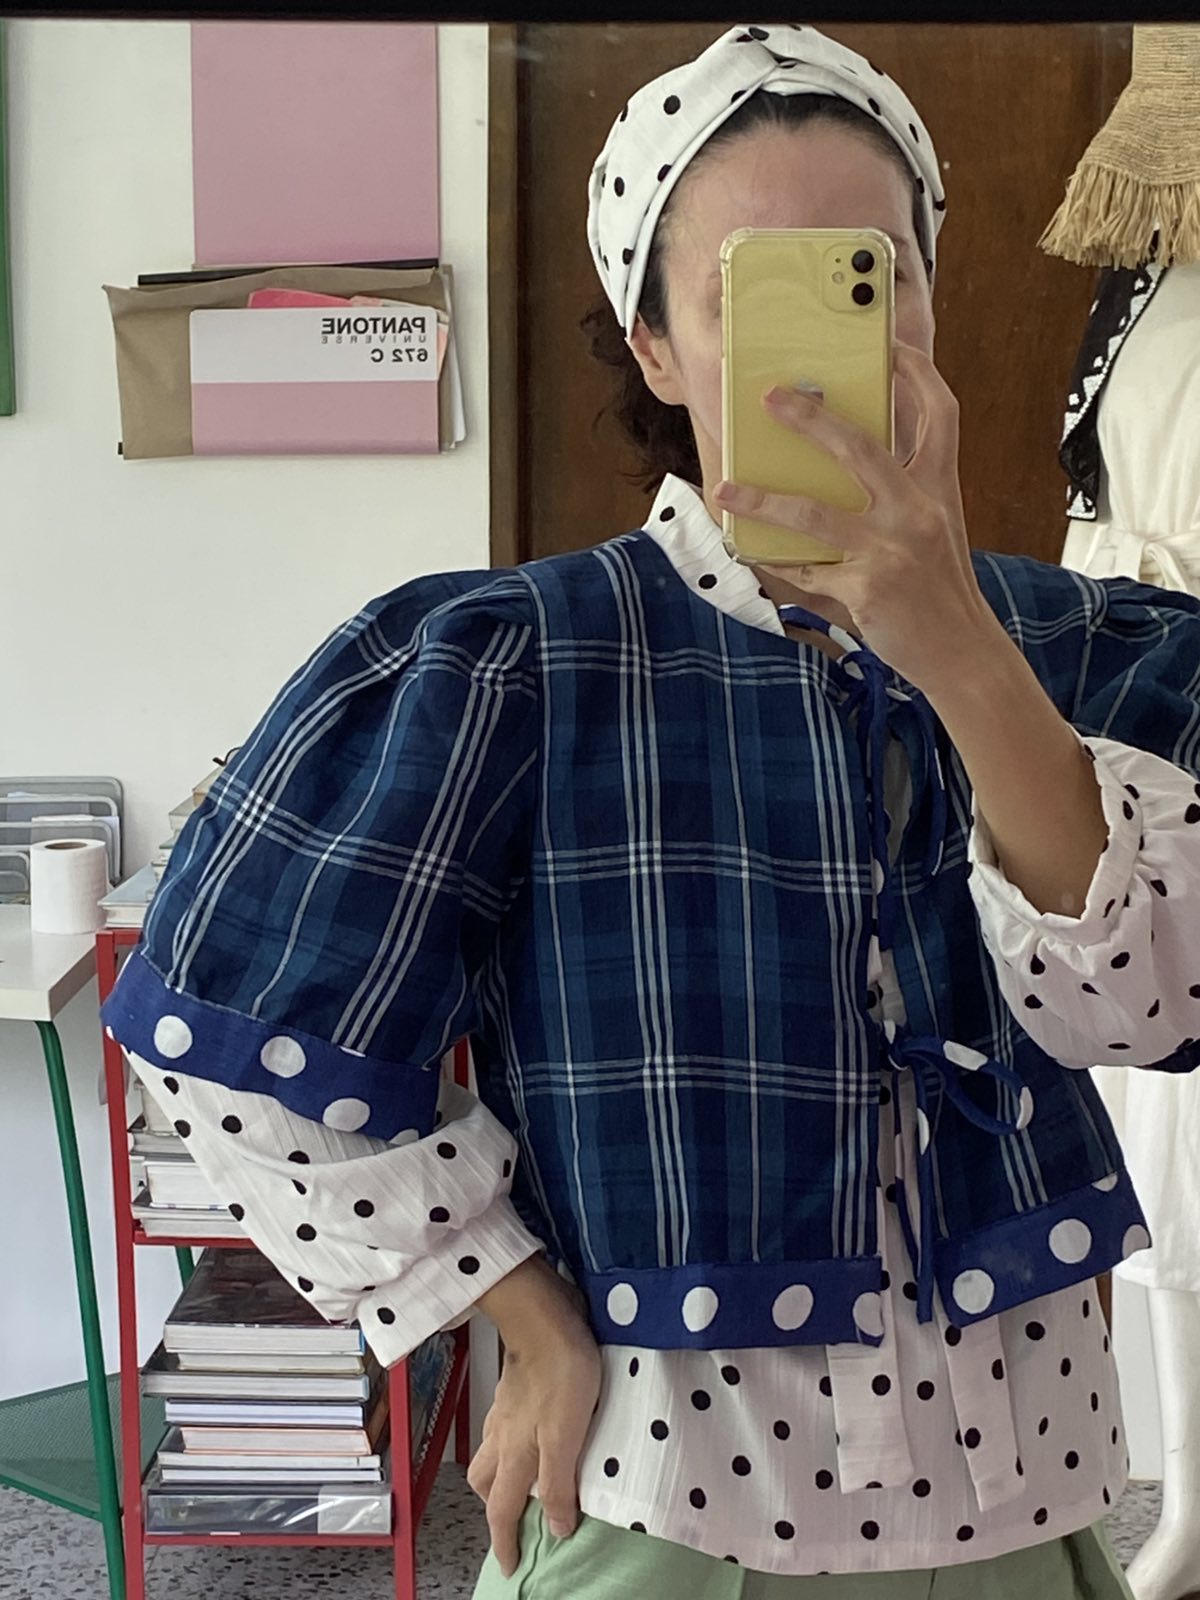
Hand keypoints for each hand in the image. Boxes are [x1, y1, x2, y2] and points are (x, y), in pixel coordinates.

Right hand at [468, 1257, 602, 1578]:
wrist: (544, 1317)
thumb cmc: (561, 1374)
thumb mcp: (567, 1434)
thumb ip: (559, 1481)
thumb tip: (556, 1528)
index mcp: (514, 1454)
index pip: (501, 1509)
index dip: (505, 1541)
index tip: (510, 1566)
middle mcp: (501, 1436)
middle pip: (484, 1483)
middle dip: (495, 1507)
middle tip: (516, 1520)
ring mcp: (504, 1409)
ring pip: (490, 1454)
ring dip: (500, 1475)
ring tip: (526, 1481)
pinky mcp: (513, 1388)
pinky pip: (503, 1429)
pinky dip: (510, 1444)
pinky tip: (532, 1434)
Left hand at [713, 344, 1002, 693]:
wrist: (964, 653)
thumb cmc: (943, 589)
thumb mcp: (936, 528)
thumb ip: (903, 493)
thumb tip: (845, 461)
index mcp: (939, 489)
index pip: (941, 414)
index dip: (919, 374)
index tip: (891, 348)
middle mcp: (918, 511)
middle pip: (861, 446)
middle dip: (810, 418)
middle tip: (771, 398)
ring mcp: (891, 550)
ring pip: (813, 513)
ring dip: (763, 499)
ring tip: (726, 487)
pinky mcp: (867, 588)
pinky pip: (808, 569)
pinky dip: (779, 560)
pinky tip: (753, 550)